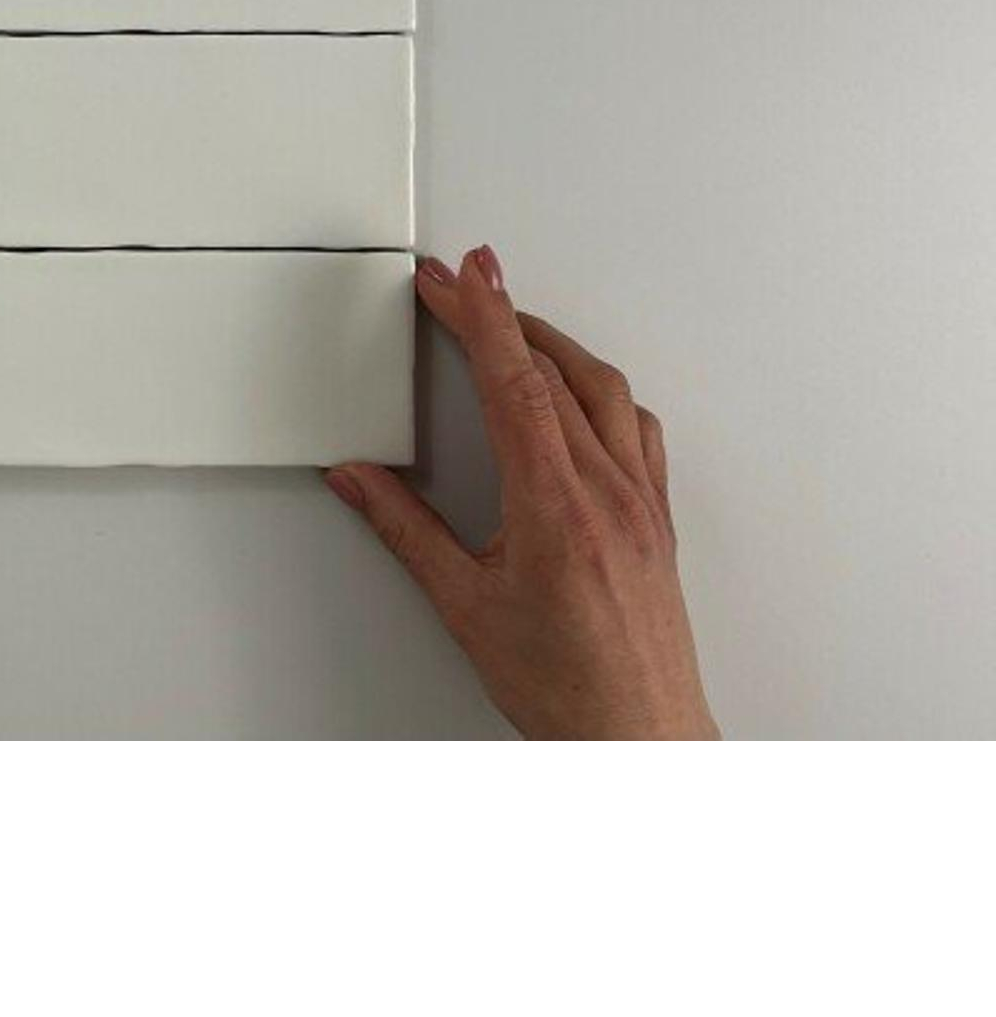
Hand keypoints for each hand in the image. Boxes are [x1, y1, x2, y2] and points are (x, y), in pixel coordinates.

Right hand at [326, 245, 717, 739]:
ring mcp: (641, 502)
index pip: (514, 382)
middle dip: (497, 314)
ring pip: (601, 388)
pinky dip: (599, 389)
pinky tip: (581, 391)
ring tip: (510, 319)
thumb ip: (405, 532)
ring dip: (550, 341)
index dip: (481, 315)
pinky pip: (635, 426)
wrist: (640, 743)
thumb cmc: (567, 692)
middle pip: (551, 370)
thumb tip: (359, 480)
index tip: (458, 274)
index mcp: (556, 507)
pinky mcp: (658, 518)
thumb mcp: (464, 608)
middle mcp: (607, 493)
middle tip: (455, 284)